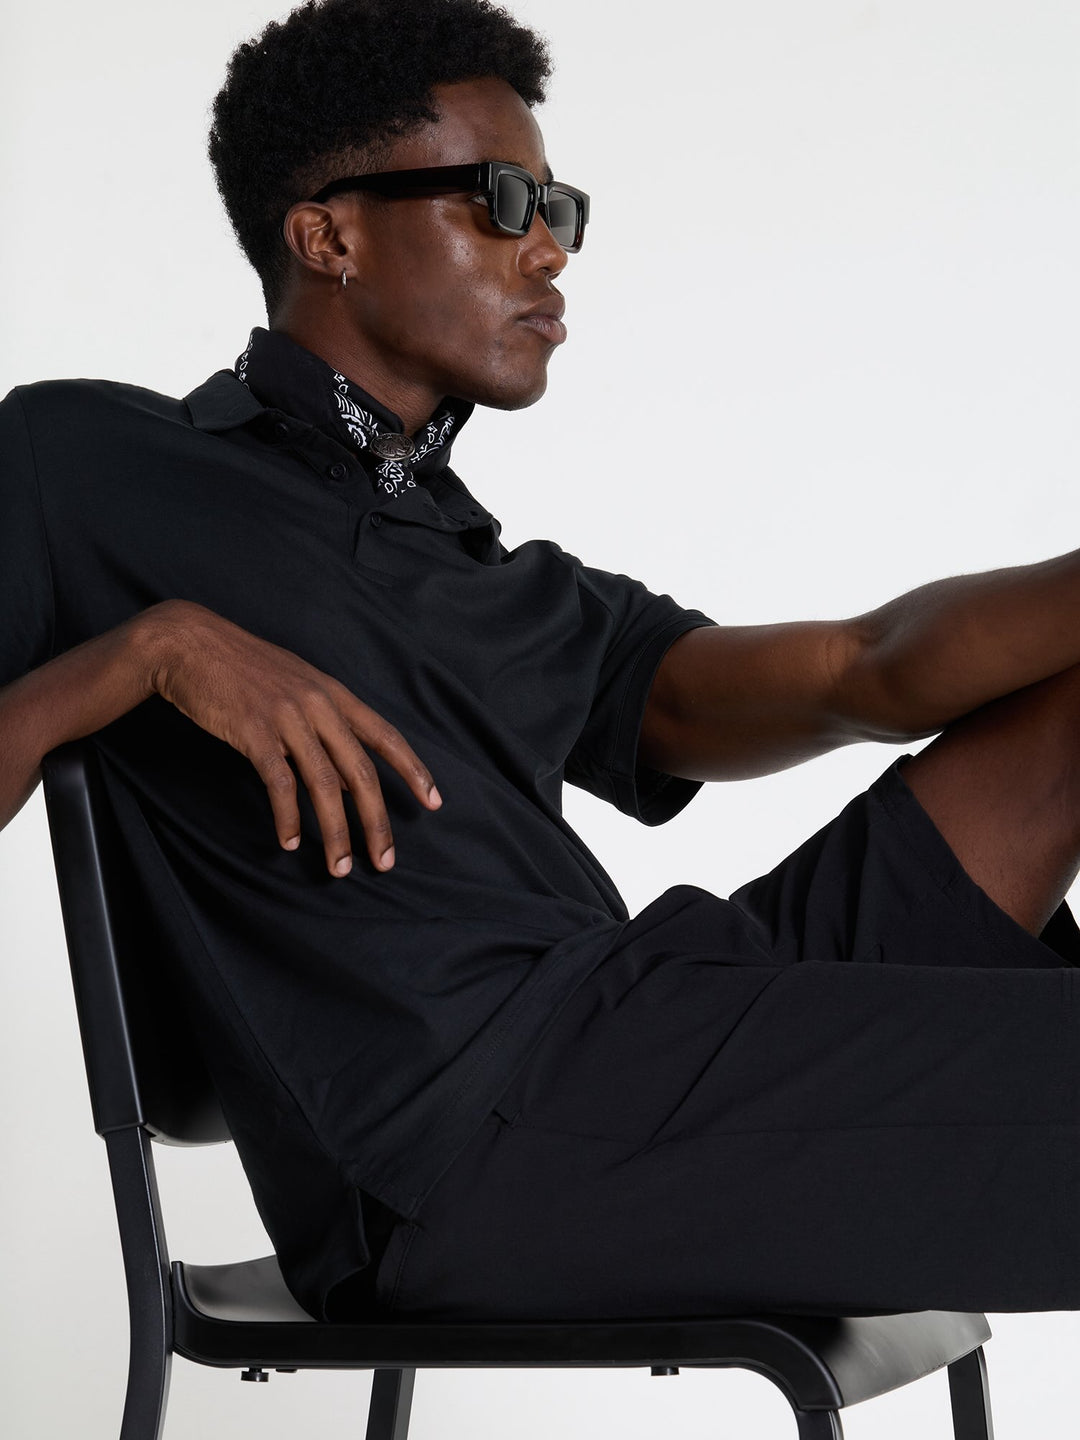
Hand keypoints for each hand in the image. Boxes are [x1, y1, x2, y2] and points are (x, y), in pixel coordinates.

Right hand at [144, 600, 439, 875]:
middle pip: (361, 771)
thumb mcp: (297, 689)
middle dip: (377, 821)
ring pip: (324, 784)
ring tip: (339, 867)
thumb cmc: (244, 670)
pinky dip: (287, 816)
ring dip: (335, 832)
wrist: (191, 643)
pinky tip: (290, 841)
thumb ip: (326, 731)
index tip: (433, 802)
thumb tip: (348, 784)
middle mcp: (319, 705)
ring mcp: (287, 717)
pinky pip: (279, 783)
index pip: (386, 736)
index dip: (413, 770)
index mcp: (335, 694)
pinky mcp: (253, 731)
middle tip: (384, 861)